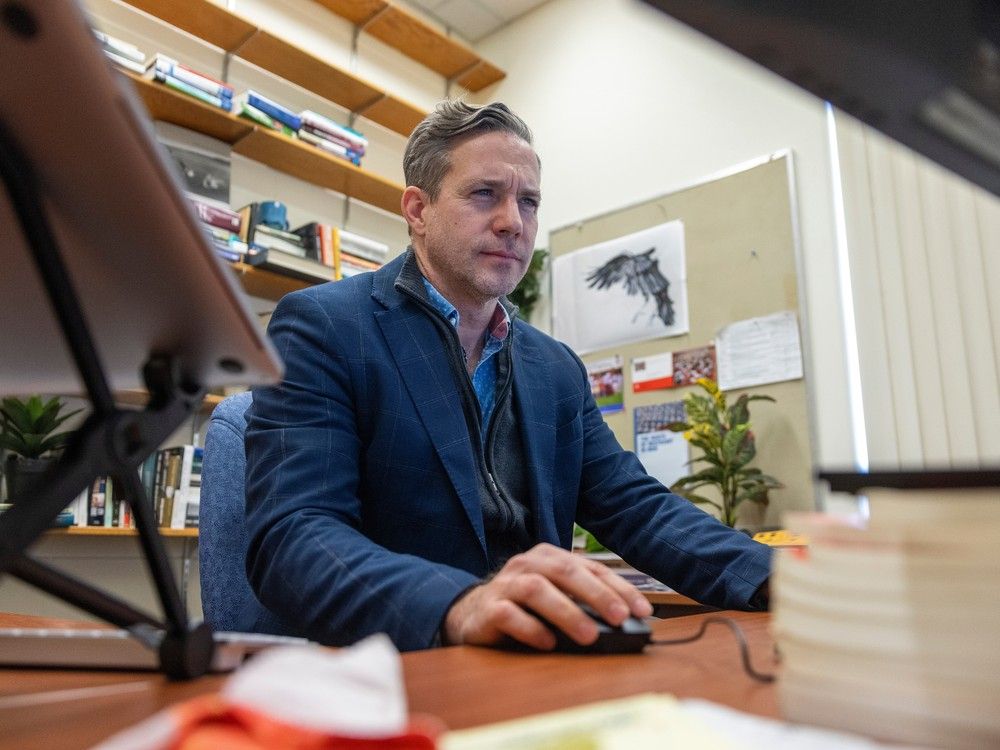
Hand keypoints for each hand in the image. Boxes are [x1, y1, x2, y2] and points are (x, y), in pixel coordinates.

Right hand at [442, 543, 652, 649]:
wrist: (470, 614)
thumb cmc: (522, 606)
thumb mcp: (554, 597)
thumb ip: (580, 602)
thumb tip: (621, 620)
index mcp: (548, 557)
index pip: (589, 568)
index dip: (618, 587)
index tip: (642, 609)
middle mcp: (527, 564)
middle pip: (565, 572)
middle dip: (596, 594)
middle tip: (620, 617)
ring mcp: (505, 585)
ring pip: (537, 589)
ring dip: (566, 612)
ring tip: (589, 635)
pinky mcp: (488, 609)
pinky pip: (509, 615)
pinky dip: (531, 629)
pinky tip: (548, 643)